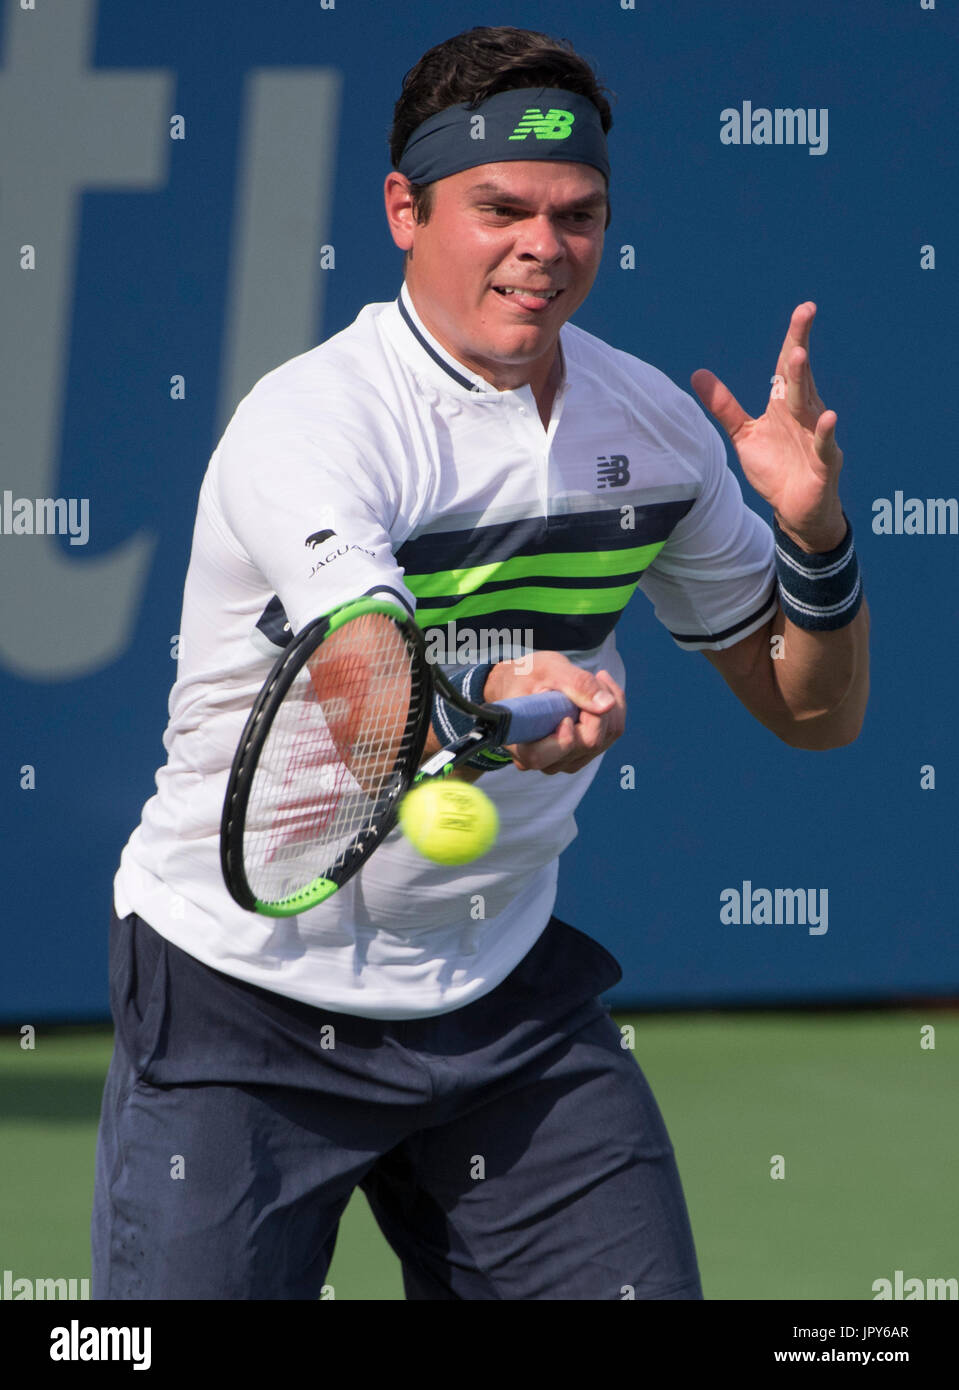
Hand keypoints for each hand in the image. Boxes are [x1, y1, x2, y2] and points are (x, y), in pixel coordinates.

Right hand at [483, 652, 625, 774]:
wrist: (522, 682)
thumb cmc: (526, 675)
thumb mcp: (547, 669)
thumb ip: (577, 684)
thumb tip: (607, 705)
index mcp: (523, 747)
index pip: (550, 753)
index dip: (566, 736)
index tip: (570, 708)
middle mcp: (545, 762)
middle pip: (588, 744)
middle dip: (597, 708)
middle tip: (593, 677)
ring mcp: (566, 761)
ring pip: (604, 739)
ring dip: (609, 706)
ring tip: (595, 679)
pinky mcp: (583, 753)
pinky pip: (611, 734)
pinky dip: (613, 709)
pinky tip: (600, 689)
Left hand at [691, 302, 846, 551]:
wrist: (794, 510)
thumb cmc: (775, 468)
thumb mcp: (745, 435)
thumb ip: (725, 406)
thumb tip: (698, 374)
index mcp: (784, 405)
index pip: (786, 366)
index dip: (793, 337)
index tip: (803, 309)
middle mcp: (803, 414)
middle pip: (799, 376)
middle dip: (799, 347)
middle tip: (803, 315)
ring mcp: (815, 437)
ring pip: (809, 405)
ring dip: (802, 381)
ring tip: (798, 355)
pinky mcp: (824, 463)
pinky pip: (825, 445)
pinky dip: (826, 432)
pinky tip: (828, 416)